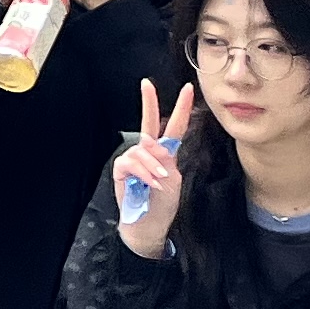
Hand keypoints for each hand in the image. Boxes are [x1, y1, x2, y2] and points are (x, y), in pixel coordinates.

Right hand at [117, 80, 197, 257]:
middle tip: (147, 84)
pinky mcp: (121, 169)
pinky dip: (143, 173)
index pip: (174, 127)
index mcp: (165, 154)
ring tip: (159, 182)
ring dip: (154, 166)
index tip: (188, 90)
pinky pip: (132, 163)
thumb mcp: (173, 180)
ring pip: (144, 150)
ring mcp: (134, 159)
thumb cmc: (162, 204)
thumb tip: (150, 146)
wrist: (148, 224)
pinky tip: (149, 183)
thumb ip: (165, 160)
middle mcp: (148, 152)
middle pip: (149, 122)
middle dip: (149, 102)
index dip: (181, 108)